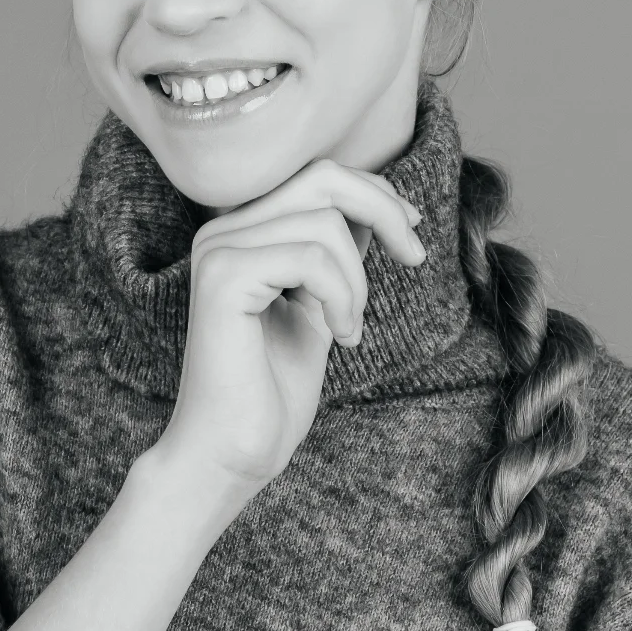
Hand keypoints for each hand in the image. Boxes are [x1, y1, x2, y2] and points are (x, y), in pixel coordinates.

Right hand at [154, 157, 425, 498]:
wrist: (232, 453)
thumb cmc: (273, 392)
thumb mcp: (320, 305)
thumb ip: (335, 254)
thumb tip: (378, 203)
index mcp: (239, 234)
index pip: (316, 178)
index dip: (375, 193)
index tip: (413, 231)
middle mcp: (219, 232)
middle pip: (322, 179)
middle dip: (383, 212)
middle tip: (414, 258)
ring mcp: (217, 250)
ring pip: (325, 223)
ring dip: (358, 282)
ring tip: (348, 329)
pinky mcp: (222, 276)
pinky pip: (311, 258)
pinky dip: (342, 297)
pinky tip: (340, 337)